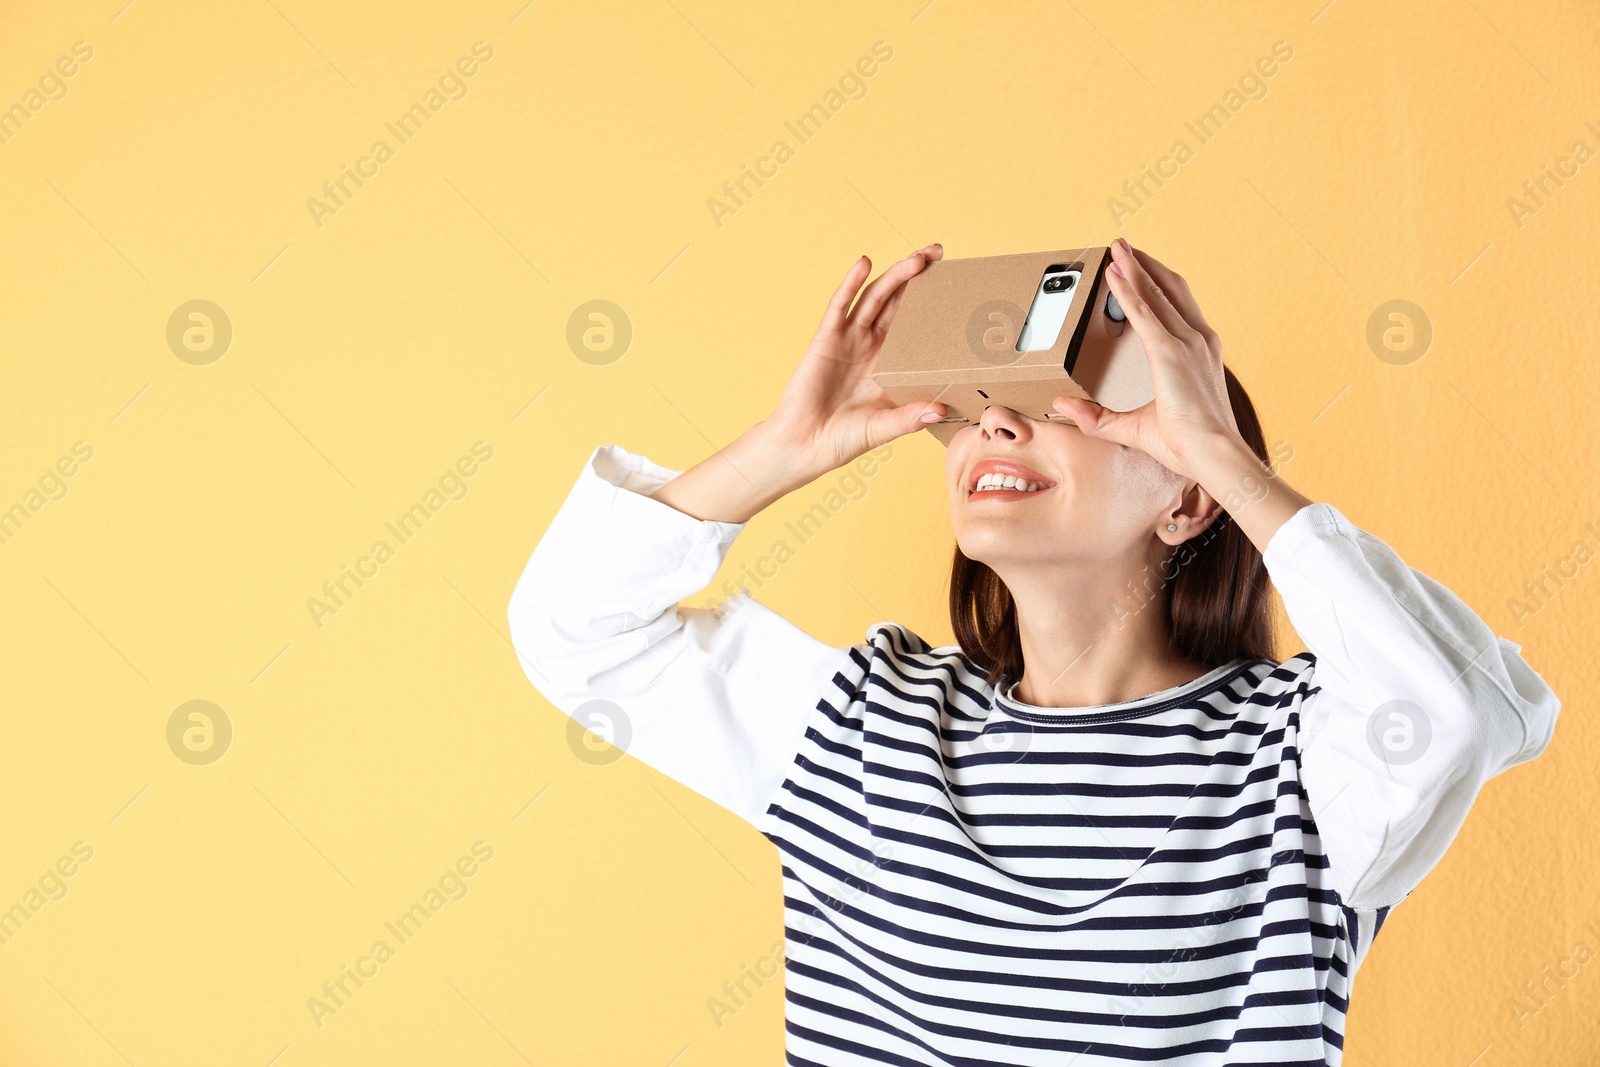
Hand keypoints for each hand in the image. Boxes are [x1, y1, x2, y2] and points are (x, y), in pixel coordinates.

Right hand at [762, 244, 948, 476]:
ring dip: (894, 275)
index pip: (917, 324)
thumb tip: (942, 410)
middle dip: (918, 276)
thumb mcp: (884, 429)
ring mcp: (848, 339)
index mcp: (891, 364)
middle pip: (898, 301)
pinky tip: (864, 264)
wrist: (804, 445)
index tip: (957, 284)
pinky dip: (851, 283)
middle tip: (939, 253)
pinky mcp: (826, 339)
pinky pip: (840, 306)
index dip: (933, 302)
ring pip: (875, 298)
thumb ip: (910, 418)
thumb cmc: (843, 439)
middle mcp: (872, 345)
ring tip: (916, 258)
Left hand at [1050, 239, 1240, 481]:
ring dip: (1134, 267)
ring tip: (1117, 248)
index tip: (1138, 269)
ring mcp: (1186, 342)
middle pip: (1168, 288)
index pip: (1175, 307)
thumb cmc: (1185, 445)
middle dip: (1144, 266)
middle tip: (1123, 248)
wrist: (1212, 454)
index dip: (1155, 284)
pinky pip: (1142, 311)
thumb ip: (1096, 417)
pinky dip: (1126, 288)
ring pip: (1155, 292)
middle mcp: (1196, 340)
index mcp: (1198, 353)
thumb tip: (1062, 406)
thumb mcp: (1133, 428)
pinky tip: (1112, 273)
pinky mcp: (1169, 351)